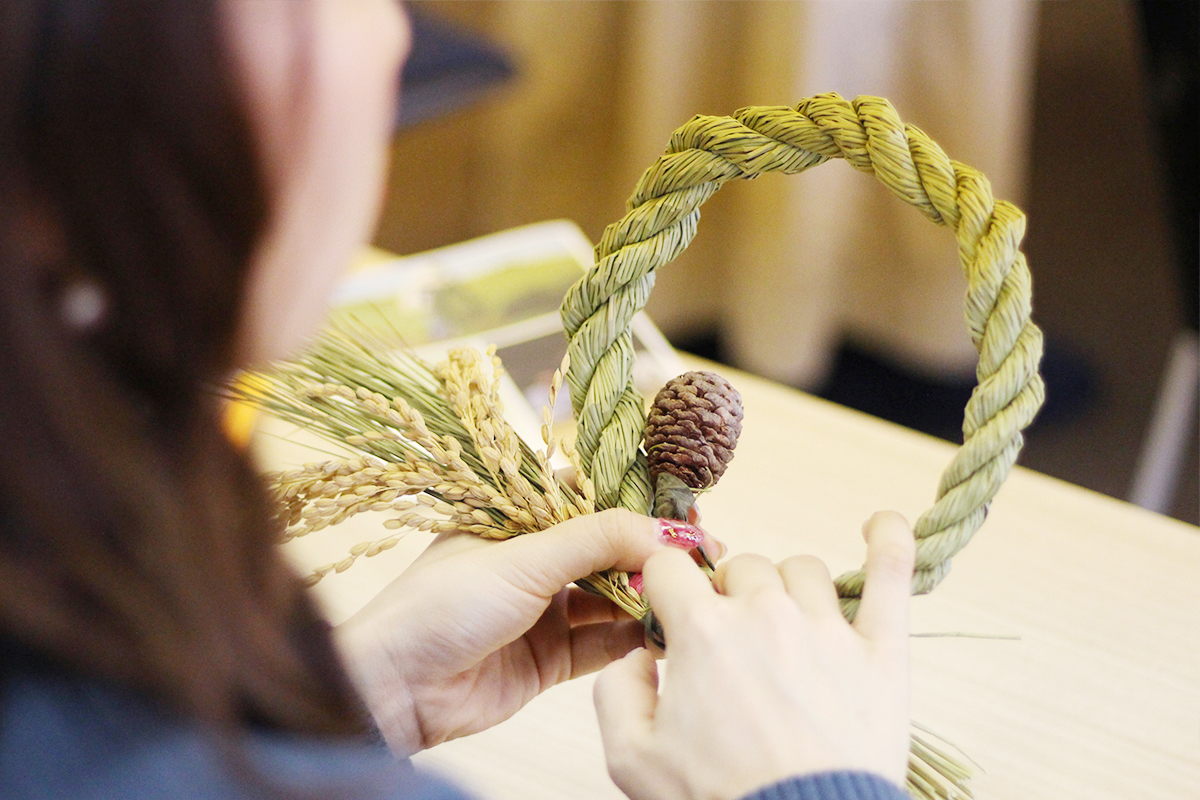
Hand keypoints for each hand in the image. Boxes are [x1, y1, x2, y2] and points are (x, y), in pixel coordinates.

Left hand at [334, 509, 722, 755]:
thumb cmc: (440, 606)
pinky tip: (663, 629)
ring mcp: (543, 609)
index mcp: (514, 518)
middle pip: (606, 547)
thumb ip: (597, 540)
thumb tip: (666, 528)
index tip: (682, 506)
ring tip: (688, 592)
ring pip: (611, 595)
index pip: (587, 495)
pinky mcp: (550, 657)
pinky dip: (635, 636)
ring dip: (647, 594)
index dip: (635, 499)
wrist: (397, 690)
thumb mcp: (522, 559)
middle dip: (651, 551)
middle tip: (701, 553)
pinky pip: (604, 641)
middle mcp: (531, 559)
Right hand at [594, 511, 913, 799]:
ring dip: (786, 588)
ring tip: (785, 628)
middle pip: (738, 566)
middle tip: (730, 644)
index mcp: (702, 631)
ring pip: (801, 569)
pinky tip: (881, 524)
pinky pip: (891, 573)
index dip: (662, 589)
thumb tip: (635, 655)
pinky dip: (888, 540)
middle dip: (726, 596)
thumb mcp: (631, 758)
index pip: (668, 565)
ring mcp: (827, 627)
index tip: (669, 618)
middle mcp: (764, 613)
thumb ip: (615, 690)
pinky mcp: (880, 650)